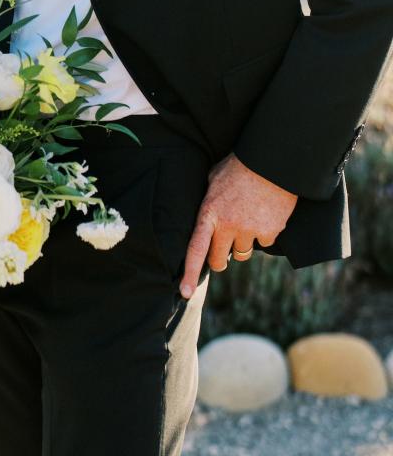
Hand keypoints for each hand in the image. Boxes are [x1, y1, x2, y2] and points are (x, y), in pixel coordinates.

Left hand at [179, 153, 297, 298]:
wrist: (271, 162)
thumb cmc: (239, 167)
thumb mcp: (213, 180)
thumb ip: (208, 202)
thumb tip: (205, 216)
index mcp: (209, 213)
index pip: (195, 249)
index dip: (189, 273)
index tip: (184, 293)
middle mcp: (228, 226)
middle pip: (219, 260)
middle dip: (220, 258)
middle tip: (224, 247)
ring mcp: (250, 231)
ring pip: (242, 254)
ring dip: (243, 244)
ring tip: (247, 218)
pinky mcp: (270, 232)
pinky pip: (264, 243)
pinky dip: (264, 233)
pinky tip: (264, 214)